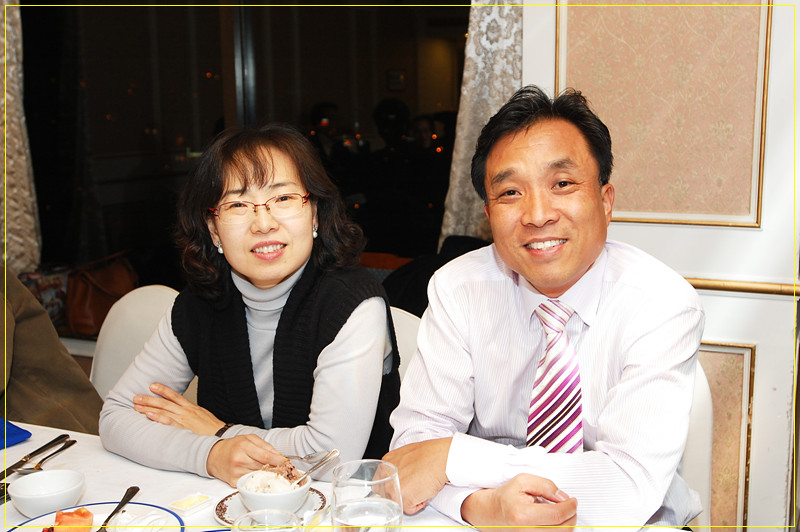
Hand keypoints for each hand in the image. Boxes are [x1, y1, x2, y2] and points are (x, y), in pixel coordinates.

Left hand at [134, 382, 224, 435]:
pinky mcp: (183, 428)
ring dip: (149, 408)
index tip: (152, 386)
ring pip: (163, 411)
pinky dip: (158, 418)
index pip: (174, 395)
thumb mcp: (203, 415)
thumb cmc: (213, 428)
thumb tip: (184, 412)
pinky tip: (149, 416)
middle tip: (136, 398)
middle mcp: (185, 411)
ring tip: (137, 406)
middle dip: (149, 399)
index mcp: (190, 407)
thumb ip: (192, 413)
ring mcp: (184, 419)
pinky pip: (168, 422)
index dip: (162, 390)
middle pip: (164, 402)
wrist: (221, 435)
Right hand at [206, 434, 285, 486]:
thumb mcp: (248, 438)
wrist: (214, 456)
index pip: (266, 456)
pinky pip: (252, 482)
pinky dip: (259, 480)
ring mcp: (236, 473)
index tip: (287, 463)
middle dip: (276, 468)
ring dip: (269, 475)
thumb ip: (265, 445)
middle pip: (264, 467)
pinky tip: (261, 477)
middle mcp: (239, 460)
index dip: (279, 461)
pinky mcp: (234, 482)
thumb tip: (278, 455)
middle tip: (285, 469)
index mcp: (244, 447)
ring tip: (274, 471)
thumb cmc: (232, 446)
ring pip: (260, 476)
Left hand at [382, 438, 450, 513]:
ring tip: (420, 487)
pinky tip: (425, 491)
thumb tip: (402, 474)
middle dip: (400, 493)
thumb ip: (399, 465)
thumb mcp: (408, 455)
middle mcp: (387, 475)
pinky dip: (419, 504)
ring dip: (409, 498)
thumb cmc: (431, 454)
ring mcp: (394, 488)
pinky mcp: (404, 499)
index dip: (394, 485)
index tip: (403, 484)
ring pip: (397, 501)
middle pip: (386, 493)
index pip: (382, 480)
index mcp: (387, 462)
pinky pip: (410, 509)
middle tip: (413, 487)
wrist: (441, 458)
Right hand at [461, 474, 576, 531]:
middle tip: (571, 505)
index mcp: (522, 515)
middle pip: (562, 529)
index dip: (570, 506)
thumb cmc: (506, 497)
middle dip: (572, 516)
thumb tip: (563, 497)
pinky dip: (559, 530)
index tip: (573, 500)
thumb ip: (546, 485)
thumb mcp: (523, 481)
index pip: (557, 515)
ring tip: (563, 512)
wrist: (491, 512)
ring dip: (567, 524)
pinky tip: (556, 521)